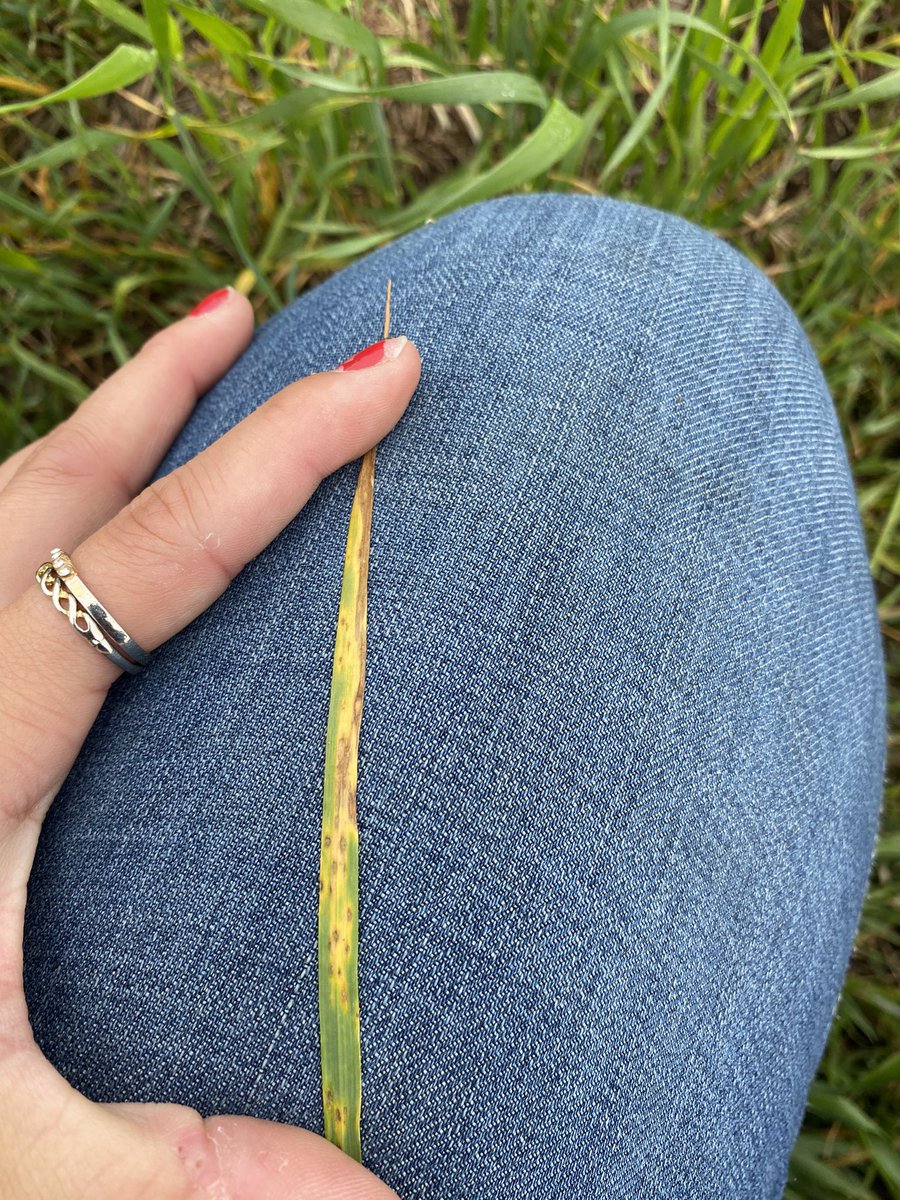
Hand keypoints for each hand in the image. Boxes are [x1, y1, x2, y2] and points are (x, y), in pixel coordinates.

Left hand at [0, 287, 417, 1198]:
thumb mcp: (17, 1162)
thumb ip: (190, 1177)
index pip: (144, 562)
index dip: (271, 461)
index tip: (385, 382)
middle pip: (48, 484)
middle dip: (168, 390)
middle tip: (262, 316)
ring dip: (103, 427)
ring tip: (189, 365)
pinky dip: (44, 509)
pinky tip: (81, 529)